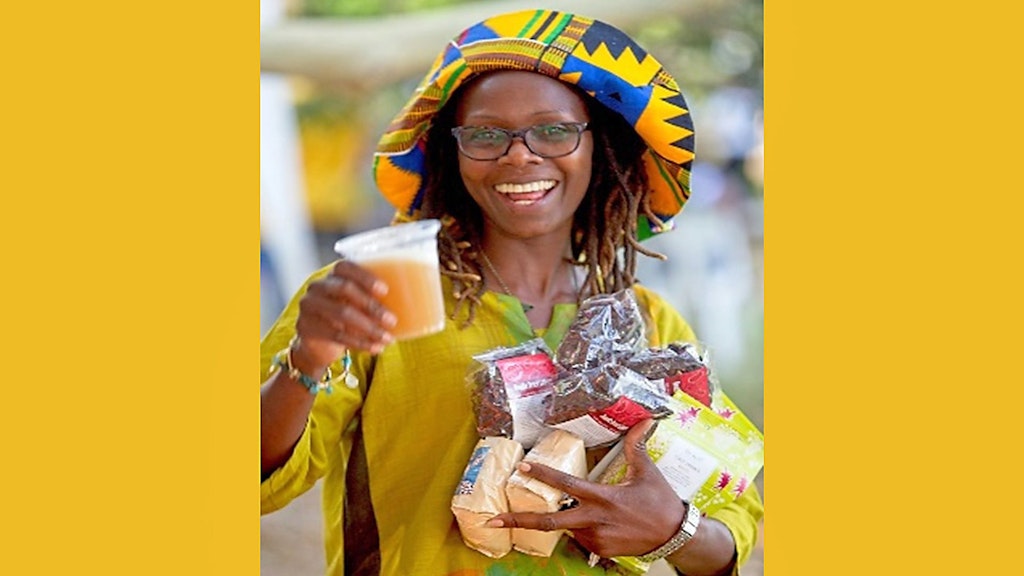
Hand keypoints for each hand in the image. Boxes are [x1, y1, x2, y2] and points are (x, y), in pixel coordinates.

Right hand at [292, 260, 396, 372]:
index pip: (344, 267)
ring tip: (388, 339)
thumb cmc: (347, 319)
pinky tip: (376, 348)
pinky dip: (360, 343)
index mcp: (331, 277)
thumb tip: (419, 298)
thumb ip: (376, 299)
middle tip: (392, 320)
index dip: (364, 276)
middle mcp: (316, 288)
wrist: (319, 346)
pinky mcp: (306, 328)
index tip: (385, 290)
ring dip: (369, 328)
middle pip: (344, 290)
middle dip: (371, 305)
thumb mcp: (359, 307)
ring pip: (342, 314)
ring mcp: (308, 307)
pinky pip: (336, 335)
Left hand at [487, 420, 684, 557]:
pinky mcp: (600, 552)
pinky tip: (602, 522)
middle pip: (549, 522)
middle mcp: (594, 521)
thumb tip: (641, 420)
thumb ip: (635, 446)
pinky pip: (582, 538)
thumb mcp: (646, 472)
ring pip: (568, 528)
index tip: (522, 470)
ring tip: (592, 511)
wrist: (676, 537)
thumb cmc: (661, 503)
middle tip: (493, 521)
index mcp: (602, 498)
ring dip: (567, 519)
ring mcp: (596, 539)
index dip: (542, 476)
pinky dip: (583, 528)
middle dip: (518, 521)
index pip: (565, 484)